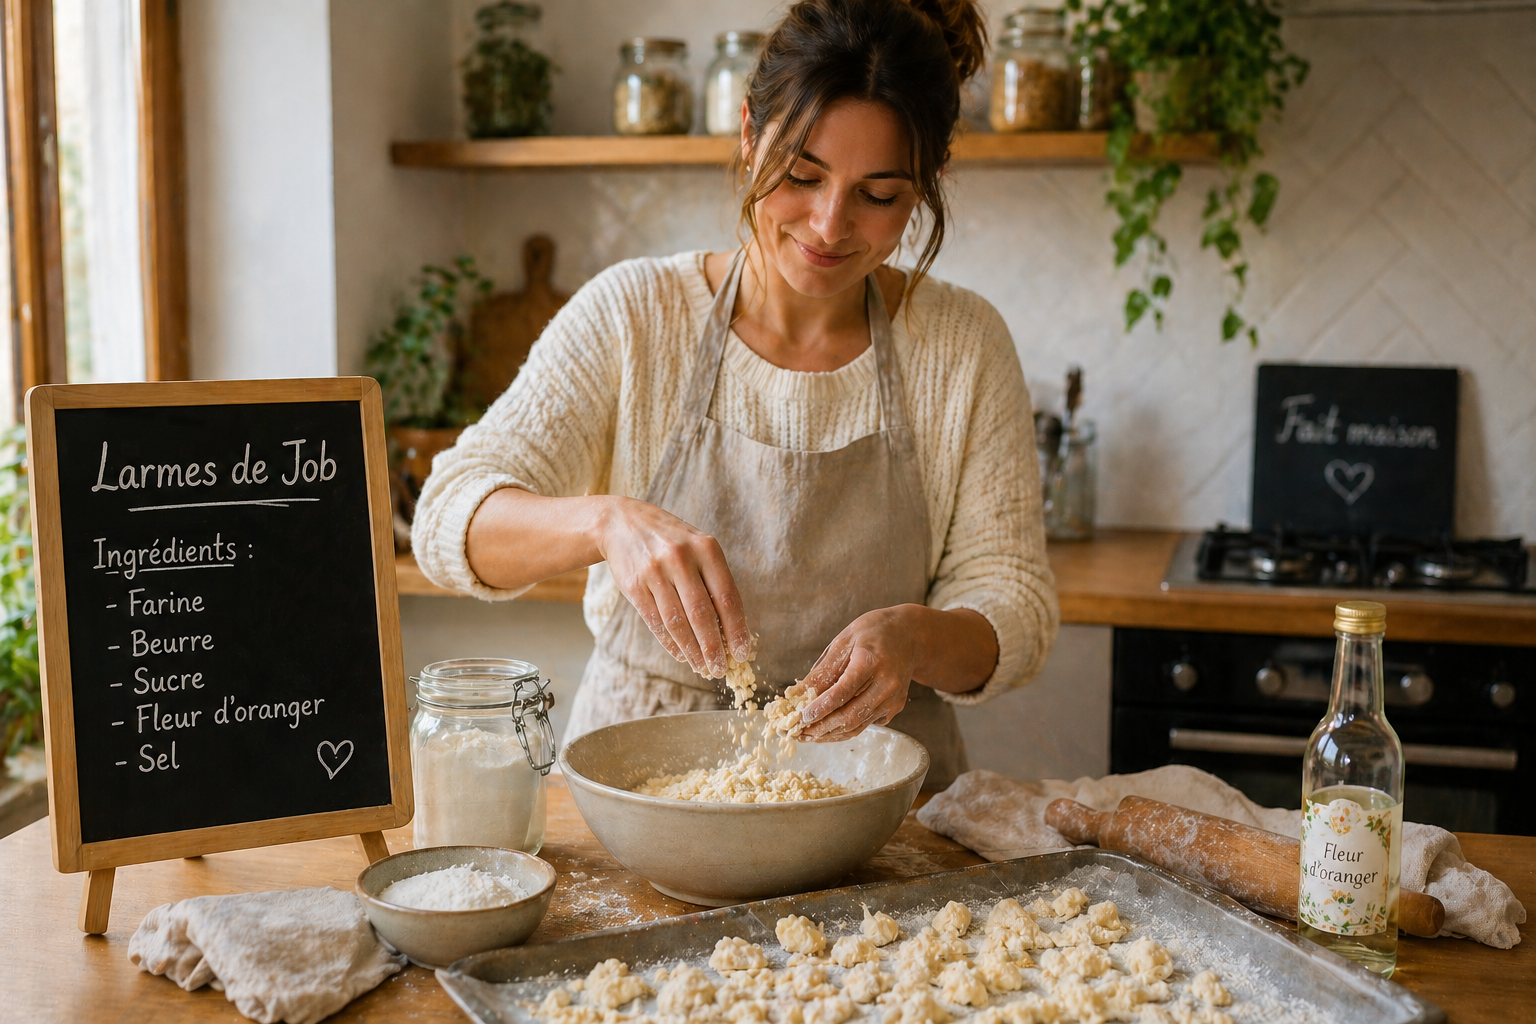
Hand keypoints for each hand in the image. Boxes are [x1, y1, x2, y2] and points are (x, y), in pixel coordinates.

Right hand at [597, 497, 752, 676]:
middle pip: (702, 614)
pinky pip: (655, 621)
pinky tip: (680, 654)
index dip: (736, 629)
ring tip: (702, 666)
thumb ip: (714, 579)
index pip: (727, 597)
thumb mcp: (698, 546)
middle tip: (720, 668)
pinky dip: (670, 642)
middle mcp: (681, 559)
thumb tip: (731, 627)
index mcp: (706, 548)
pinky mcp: (634, 585)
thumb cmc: (670, 540)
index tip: (742, 652)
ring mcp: (655, 572)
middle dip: (713, 647)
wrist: (622, 522)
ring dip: (692, 650)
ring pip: (677, 622)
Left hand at [797, 605, 998, 741]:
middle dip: (822, 728)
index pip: (842, 692)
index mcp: (871, 662)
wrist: (911, 635)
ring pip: (858, 726)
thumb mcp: (845, 641)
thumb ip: (824, 669)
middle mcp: (886, 684)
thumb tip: (798, 693)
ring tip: (809, 735)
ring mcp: (893, 699)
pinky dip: (846, 730)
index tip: (801, 716)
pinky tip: (828, 728)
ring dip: (831, 734)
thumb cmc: (874, 632)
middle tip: (800, 732)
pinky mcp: (895, 708)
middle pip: (850, 715)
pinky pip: (866, 724)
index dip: (820, 707)